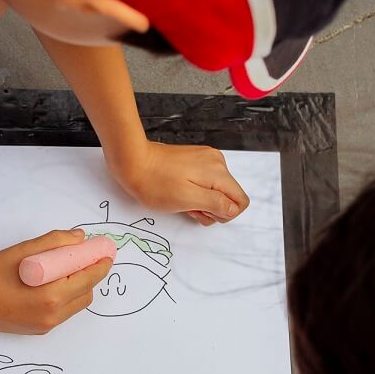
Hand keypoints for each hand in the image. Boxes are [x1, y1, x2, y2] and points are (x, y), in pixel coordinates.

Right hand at [0, 230, 111, 334]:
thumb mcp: (23, 251)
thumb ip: (54, 242)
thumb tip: (79, 237)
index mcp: (50, 296)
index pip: (87, 279)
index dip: (100, 265)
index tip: (106, 253)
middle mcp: (52, 315)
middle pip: (86, 294)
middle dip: (90, 275)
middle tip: (85, 258)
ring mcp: (45, 325)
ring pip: (76, 305)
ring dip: (78, 287)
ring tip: (66, 270)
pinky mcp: (38, 330)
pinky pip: (62, 312)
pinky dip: (64, 297)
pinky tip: (51, 283)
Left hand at [109, 140, 249, 226]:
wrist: (133, 162)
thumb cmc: (155, 184)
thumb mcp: (187, 199)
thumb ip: (215, 204)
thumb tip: (233, 209)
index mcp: (218, 172)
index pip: (240, 200)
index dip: (224, 214)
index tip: (202, 212)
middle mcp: (217, 162)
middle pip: (229, 196)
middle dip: (211, 208)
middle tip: (188, 207)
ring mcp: (206, 159)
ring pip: (216, 190)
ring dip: (202, 201)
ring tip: (181, 199)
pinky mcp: (195, 159)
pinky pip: (206, 182)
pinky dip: (196, 191)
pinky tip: (180, 191)